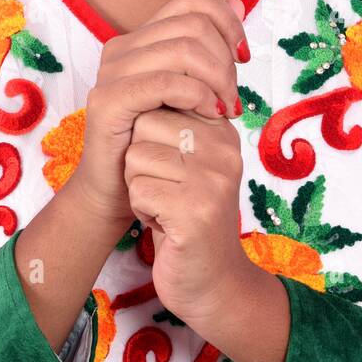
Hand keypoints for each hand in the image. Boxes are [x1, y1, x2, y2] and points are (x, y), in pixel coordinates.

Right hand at [72, 0, 248, 229]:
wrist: (120, 189)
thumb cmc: (159, 141)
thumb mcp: (194, 90)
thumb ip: (212, 49)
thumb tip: (238, 2)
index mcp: (143, 38)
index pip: (193, 0)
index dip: (227, 22)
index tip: (243, 58)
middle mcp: (123, 47)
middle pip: (193, 24)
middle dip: (225, 60)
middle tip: (233, 97)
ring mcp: (112, 72)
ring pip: (182, 49)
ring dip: (217, 79)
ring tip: (225, 109)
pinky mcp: (109, 101)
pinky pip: (164, 83)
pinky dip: (196, 95)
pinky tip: (209, 113)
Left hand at [124, 95, 250, 321]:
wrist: (212, 282)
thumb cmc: (190, 217)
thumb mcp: (191, 163)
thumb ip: (177, 124)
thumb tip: (145, 80)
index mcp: (223, 131)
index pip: (162, 100)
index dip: (149, 138)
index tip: (171, 167)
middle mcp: (224, 150)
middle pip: (144, 125)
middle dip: (140, 161)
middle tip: (166, 189)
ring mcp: (213, 180)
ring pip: (136, 157)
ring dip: (140, 187)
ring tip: (166, 207)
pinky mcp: (195, 211)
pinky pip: (138, 190)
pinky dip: (141, 211)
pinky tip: (164, 225)